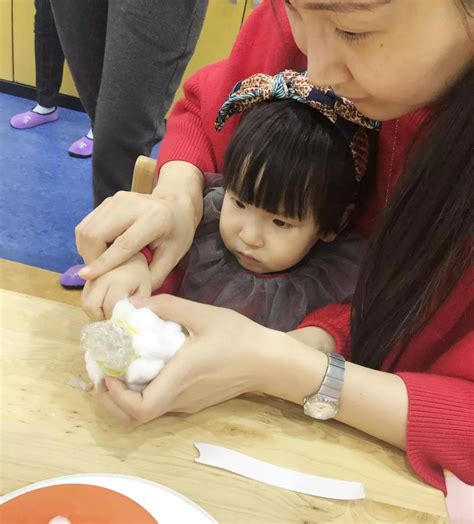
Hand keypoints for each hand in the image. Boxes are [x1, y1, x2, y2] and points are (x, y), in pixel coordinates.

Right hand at [76, 161, 203, 286]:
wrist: (175, 204)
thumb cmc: (177, 233)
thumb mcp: (173, 256)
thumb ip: (153, 277)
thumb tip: (132, 299)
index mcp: (154, 219)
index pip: (123, 244)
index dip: (104, 262)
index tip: (86, 276)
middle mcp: (132, 205)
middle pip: (96, 233)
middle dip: (91, 258)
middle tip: (97, 274)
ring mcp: (117, 200)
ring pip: (86, 228)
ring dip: (86, 250)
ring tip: (98, 264)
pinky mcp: (108, 201)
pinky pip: (87, 224)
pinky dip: (87, 241)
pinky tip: (99, 251)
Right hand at [81, 253, 151, 320]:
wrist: (129, 256)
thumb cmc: (139, 275)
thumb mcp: (144, 289)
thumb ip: (138, 304)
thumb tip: (126, 318)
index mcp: (118, 281)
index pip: (109, 305)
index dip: (113, 317)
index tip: (120, 321)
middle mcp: (101, 279)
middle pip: (90, 306)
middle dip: (99, 318)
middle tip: (110, 320)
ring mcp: (91, 279)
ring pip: (84, 304)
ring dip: (94, 314)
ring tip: (107, 313)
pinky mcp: (86, 280)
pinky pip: (84, 299)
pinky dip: (92, 307)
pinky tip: (102, 307)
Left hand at [97, 294, 282, 424]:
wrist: (269, 360)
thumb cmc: (238, 337)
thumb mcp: (203, 314)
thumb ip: (167, 306)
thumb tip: (134, 304)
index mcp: (180, 379)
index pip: (138, 409)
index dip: (114, 398)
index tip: (106, 373)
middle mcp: (180, 398)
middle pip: (135, 416)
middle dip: (110, 398)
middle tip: (102, 371)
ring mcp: (188, 403)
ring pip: (147, 409)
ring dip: (125, 394)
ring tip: (118, 365)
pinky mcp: (195, 400)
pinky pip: (161, 401)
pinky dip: (144, 390)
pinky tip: (146, 365)